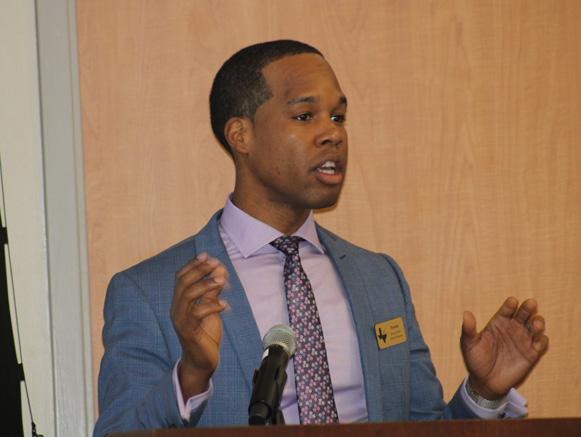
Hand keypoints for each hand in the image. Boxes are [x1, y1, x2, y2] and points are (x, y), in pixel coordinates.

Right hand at [170, 252, 228, 398]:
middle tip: (216, 264)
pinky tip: (225, 305)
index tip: (207, 255)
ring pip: (188, 295)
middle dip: (200, 270)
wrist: (201, 361)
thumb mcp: (210, 309)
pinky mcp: (188, 331)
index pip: (181, 277)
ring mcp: (181, 320)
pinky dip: (213, 306)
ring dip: (207, 284)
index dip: (193, 265)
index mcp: (179, 302)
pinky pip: (198, 313)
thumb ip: (212, 291)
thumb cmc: (205, 334)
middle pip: (183, 282)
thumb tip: (220, 270)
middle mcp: (176, 309)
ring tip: (223, 281)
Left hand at [461, 297, 548, 399]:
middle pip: (523, 314)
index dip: (510, 305)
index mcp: (498, 323)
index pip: (506, 310)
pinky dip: (542, 340)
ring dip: (537, 323)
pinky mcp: (531, 354)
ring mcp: (522, 340)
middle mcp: (512, 328)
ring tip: (535, 323)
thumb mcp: (469, 344)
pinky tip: (539, 339)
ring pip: (535, 327)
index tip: (512, 301)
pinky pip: (541, 344)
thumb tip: (466, 314)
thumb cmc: (476, 360)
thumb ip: (469, 329)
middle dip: (527, 308)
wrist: (485, 382)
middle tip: (530, 304)